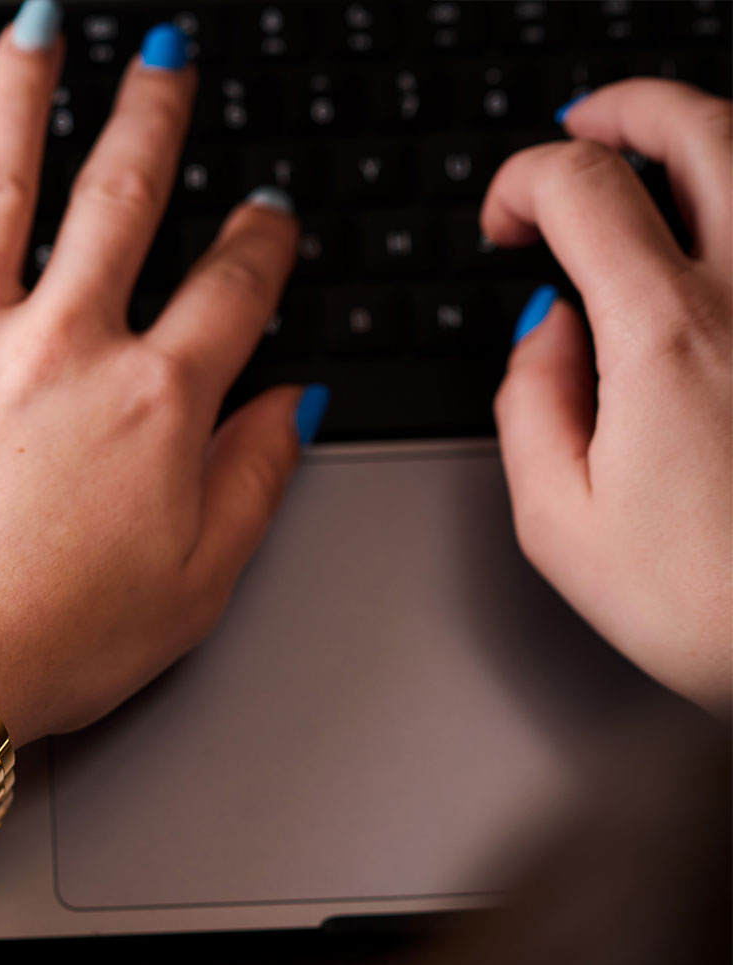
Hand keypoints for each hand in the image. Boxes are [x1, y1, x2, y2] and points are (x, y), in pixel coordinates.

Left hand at [0, 17, 319, 742]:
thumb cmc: (52, 644)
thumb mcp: (197, 584)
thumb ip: (255, 482)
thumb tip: (296, 405)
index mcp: (153, 401)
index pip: (233, 289)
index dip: (261, 243)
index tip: (267, 217)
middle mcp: (61, 347)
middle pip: (121, 199)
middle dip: (153, 116)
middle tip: (165, 59)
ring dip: (19, 97)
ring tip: (38, 30)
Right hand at [483, 80, 731, 715]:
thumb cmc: (710, 605)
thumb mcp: (558, 523)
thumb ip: (529, 404)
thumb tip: (544, 333)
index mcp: (667, 336)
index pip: (582, 183)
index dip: (524, 178)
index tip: (505, 226)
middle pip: (704, 127)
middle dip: (628, 107)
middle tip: (587, 123)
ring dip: (703, 139)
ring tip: (658, 158)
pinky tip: (720, 244)